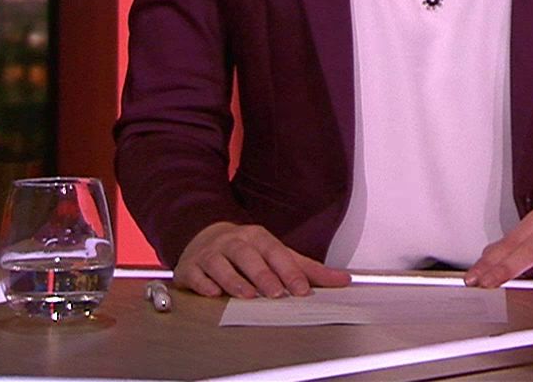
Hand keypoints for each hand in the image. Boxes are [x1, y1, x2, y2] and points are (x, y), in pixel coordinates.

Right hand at [174, 221, 350, 297]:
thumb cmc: (247, 250)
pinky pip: (195, 273)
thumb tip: (342, 280)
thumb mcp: (277, 254)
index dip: (290, 271)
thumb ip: (308, 269)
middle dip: (263, 274)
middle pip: (249, 255)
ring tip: (247, 296)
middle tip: (275, 293)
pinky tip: (212, 293)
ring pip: (222, 264)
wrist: (203, 236)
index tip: (301, 290)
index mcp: (259, 238)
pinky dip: (203, 283)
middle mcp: (234, 242)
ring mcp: (211, 253)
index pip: (276, 253)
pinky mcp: (190, 266)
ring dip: (234, 280)